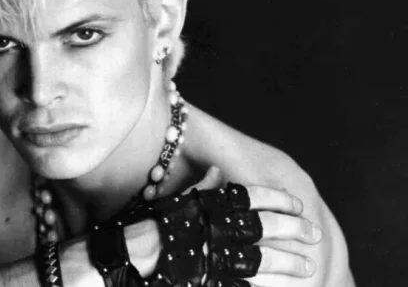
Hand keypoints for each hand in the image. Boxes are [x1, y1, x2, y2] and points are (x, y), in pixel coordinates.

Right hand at [98, 167, 321, 285]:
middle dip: (295, 229)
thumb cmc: (154, 226)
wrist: (134, 257)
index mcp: (213, 205)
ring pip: (266, 257)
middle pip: (268, 226)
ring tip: (308, 266)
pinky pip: (249, 284)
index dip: (279, 200)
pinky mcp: (218, 280)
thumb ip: (201, 188)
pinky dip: (268, 285)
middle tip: (314, 233)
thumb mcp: (178, 200)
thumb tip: (217, 172)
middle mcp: (221, 228)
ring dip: (290, 261)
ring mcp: (222, 256)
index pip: (254, 197)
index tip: (298, 204)